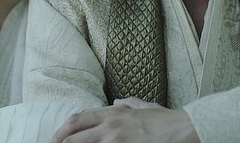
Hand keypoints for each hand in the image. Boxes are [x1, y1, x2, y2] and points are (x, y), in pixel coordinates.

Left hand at [51, 98, 199, 142]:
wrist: (183, 128)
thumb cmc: (165, 120)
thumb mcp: (144, 106)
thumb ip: (128, 104)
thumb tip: (116, 102)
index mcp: (113, 113)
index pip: (79, 119)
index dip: (64, 129)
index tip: (56, 137)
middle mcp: (110, 124)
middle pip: (74, 133)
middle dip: (60, 140)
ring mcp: (115, 139)